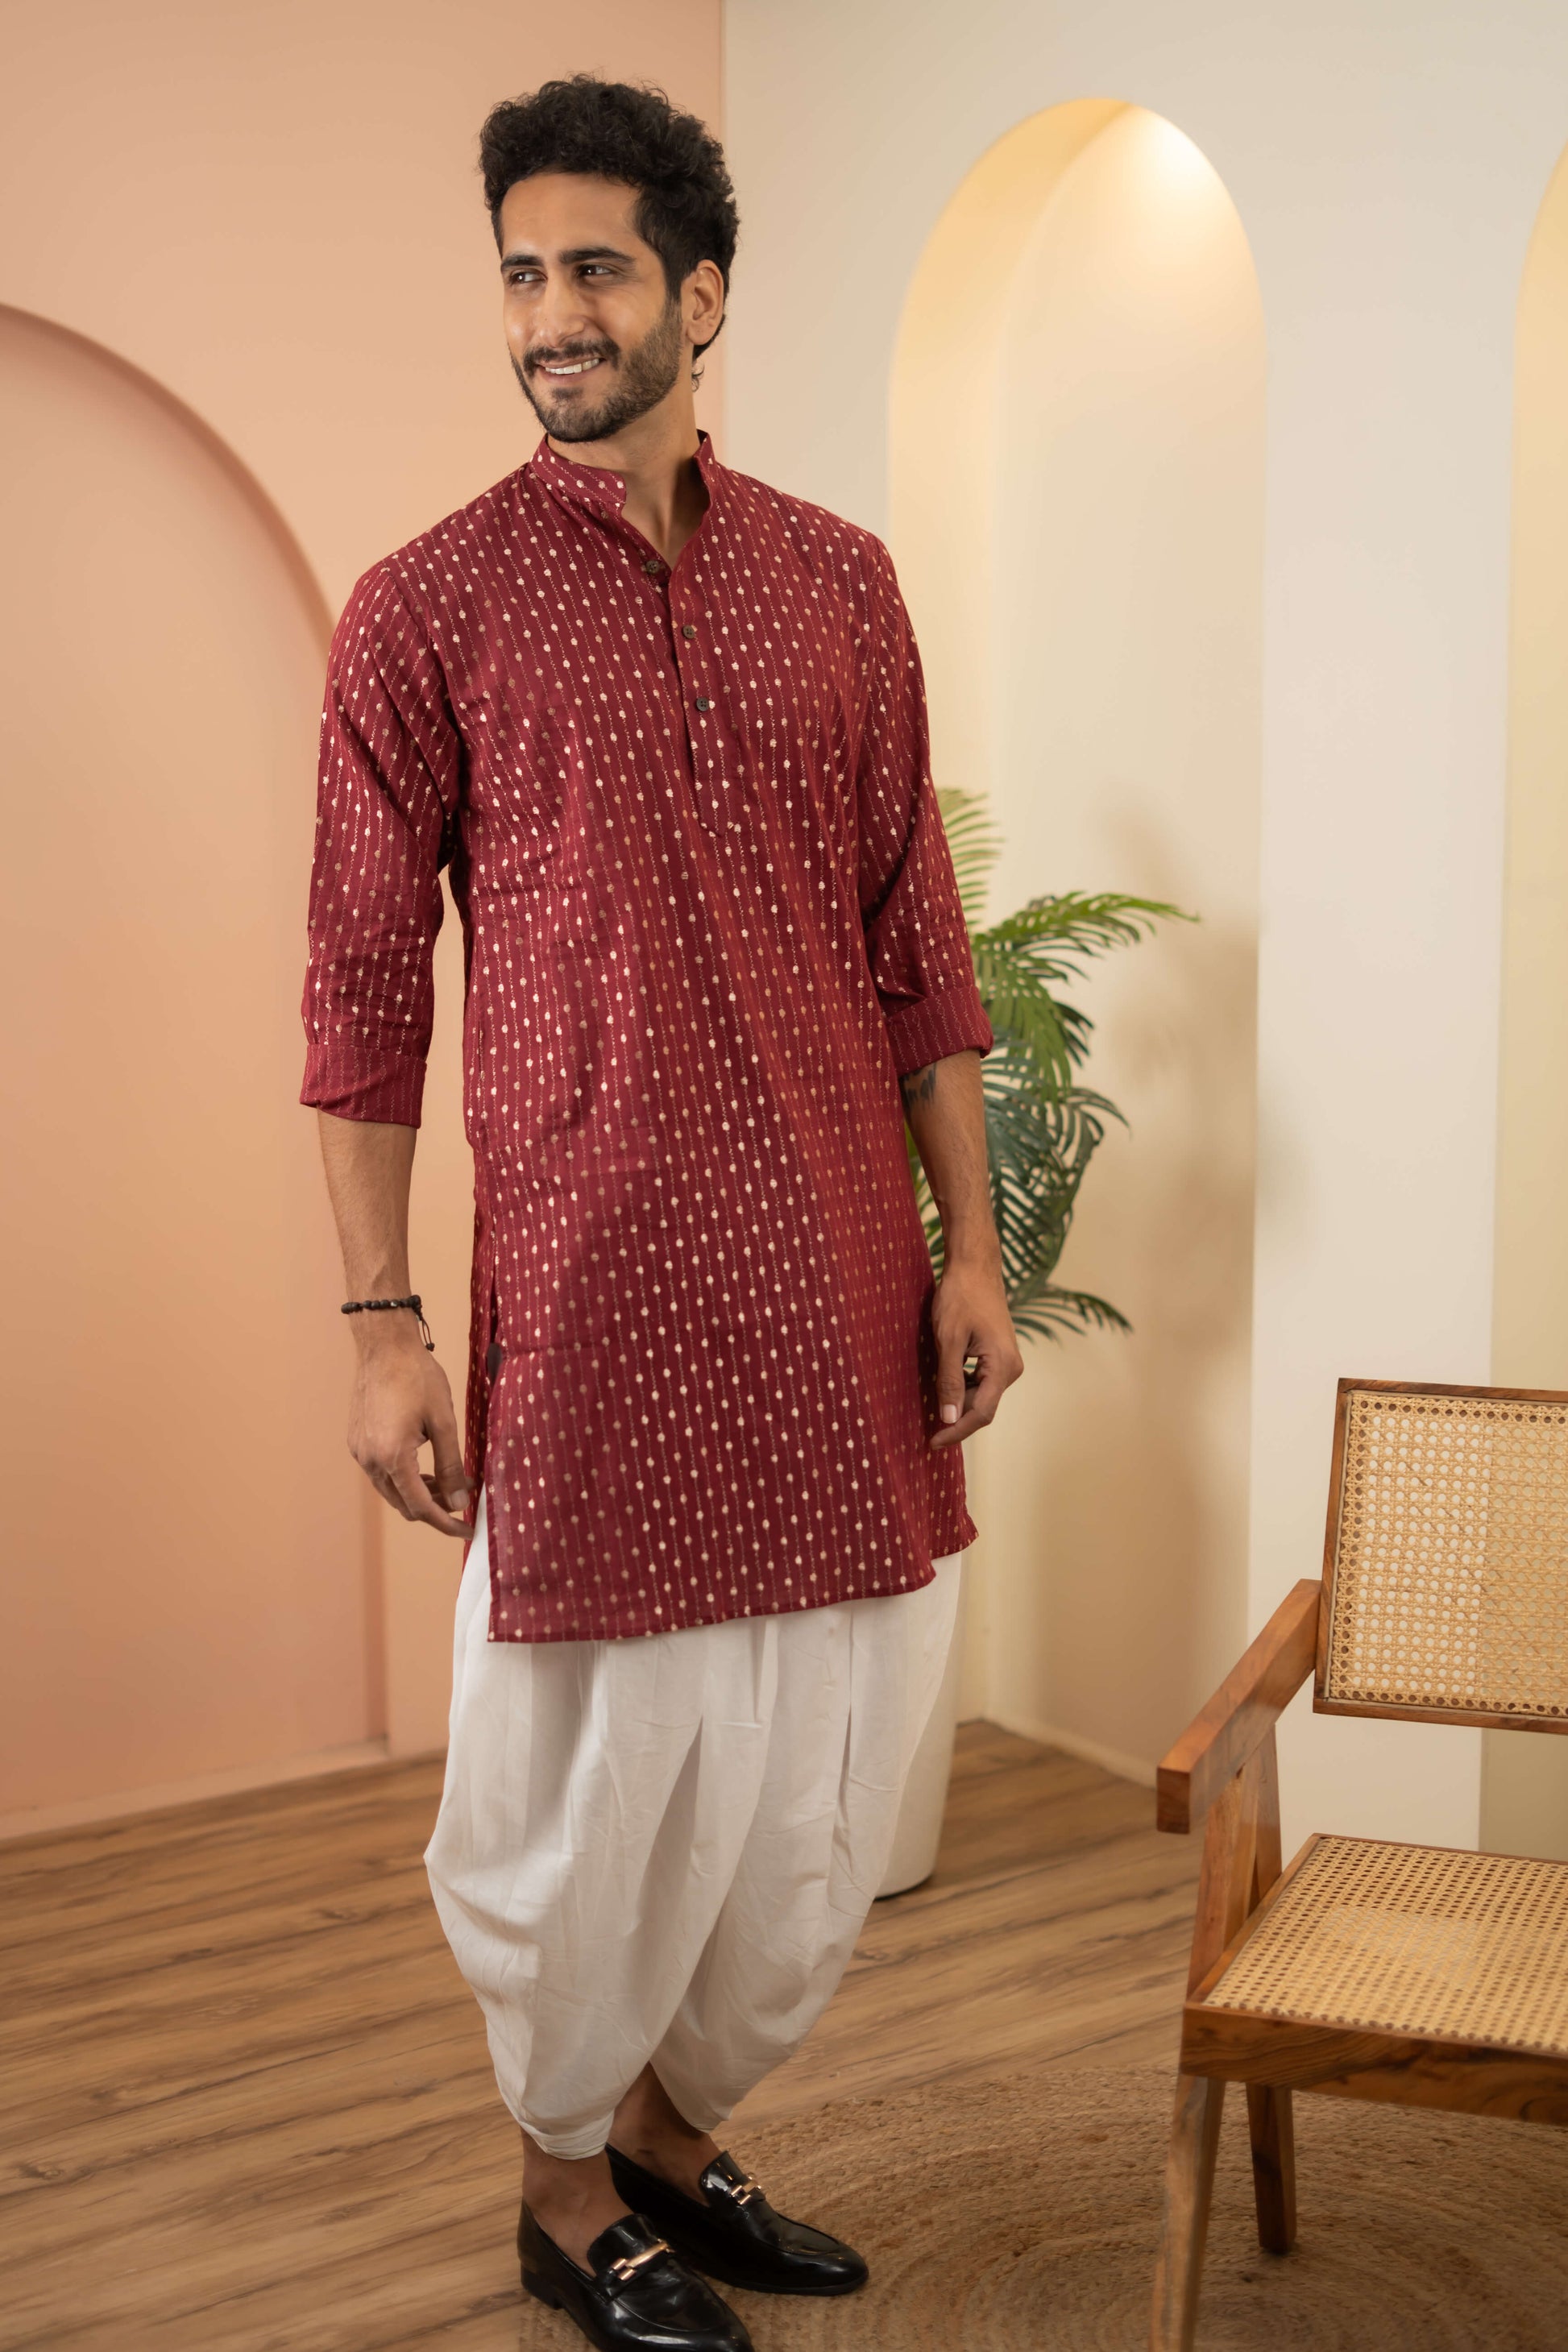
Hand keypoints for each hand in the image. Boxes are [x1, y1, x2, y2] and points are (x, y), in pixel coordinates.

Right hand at [346, 1324, 470, 1535]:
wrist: (384, 1345)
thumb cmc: (417, 1377)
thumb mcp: (443, 1421)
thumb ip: (451, 1465)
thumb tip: (460, 1500)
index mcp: (393, 1457)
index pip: (421, 1508)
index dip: (446, 1523)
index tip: (467, 1528)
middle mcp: (370, 1461)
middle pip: (404, 1504)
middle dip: (435, 1508)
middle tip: (463, 1496)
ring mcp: (359, 1452)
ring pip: (391, 1490)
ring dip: (419, 1493)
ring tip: (448, 1481)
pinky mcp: (356, 1441)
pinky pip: (381, 1473)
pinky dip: (403, 1477)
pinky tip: (423, 1465)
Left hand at [928, 1252, 1023, 1451]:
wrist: (975, 1268)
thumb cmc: (960, 1298)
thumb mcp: (949, 1341)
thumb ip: (949, 1381)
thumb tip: (949, 1418)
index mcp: (1003, 1367)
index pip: (982, 1413)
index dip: (957, 1431)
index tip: (933, 1442)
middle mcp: (1012, 1368)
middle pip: (983, 1407)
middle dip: (956, 1418)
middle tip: (926, 1428)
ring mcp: (1007, 1362)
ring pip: (981, 1395)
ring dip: (958, 1402)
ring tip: (930, 1404)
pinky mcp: (999, 1356)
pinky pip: (982, 1381)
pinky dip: (963, 1387)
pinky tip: (943, 1383)